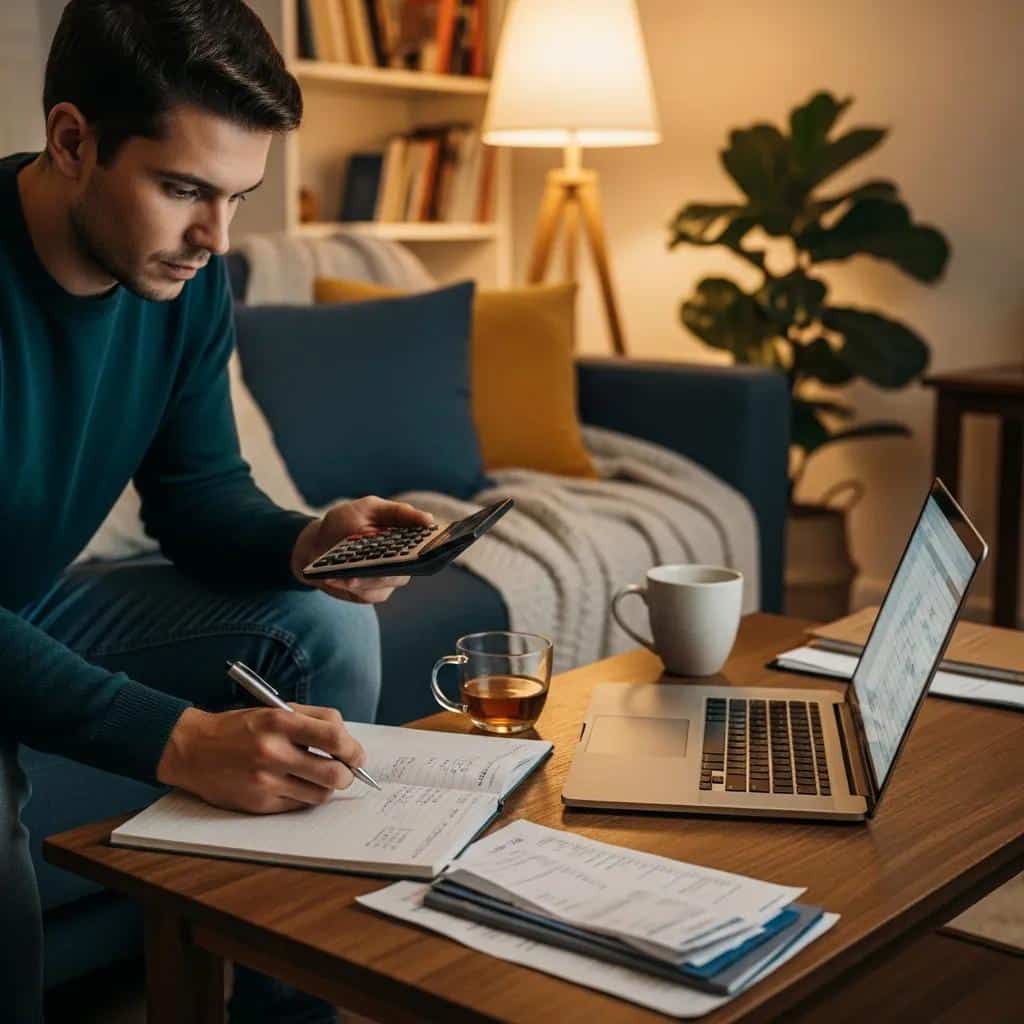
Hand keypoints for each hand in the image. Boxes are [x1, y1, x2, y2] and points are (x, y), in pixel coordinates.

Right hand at [157, 705, 366, 813]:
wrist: (193, 748)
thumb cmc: (241, 727)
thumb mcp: (276, 711)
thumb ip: (314, 720)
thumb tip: (347, 742)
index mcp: (280, 723)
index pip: (334, 738)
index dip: (353, 749)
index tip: (357, 755)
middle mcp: (273, 752)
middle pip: (334, 773)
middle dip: (347, 774)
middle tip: (345, 771)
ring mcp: (265, 781)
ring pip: (320, 794)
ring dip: (327, 787)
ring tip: (319, 778)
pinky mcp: (258, 803)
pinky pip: (298, 806)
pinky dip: (304, 797)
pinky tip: (296, 785)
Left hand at [290, 495, 434, 603]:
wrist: (317, 544)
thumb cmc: (346, 522)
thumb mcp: (368, 508)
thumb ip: (397, 512)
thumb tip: (428, 520)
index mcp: (409, 537)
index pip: (429, 544)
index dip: (433, 547)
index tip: (430, 548)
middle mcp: (405, 560)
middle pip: (409, 567)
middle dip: (394, 566)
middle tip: (382, 565)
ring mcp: (389, 579)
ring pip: (386, 582)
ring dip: (366, 578)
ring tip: (348, 575)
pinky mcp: (372, 593)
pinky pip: (367, 594)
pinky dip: (350, 585)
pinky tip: (335, 578)